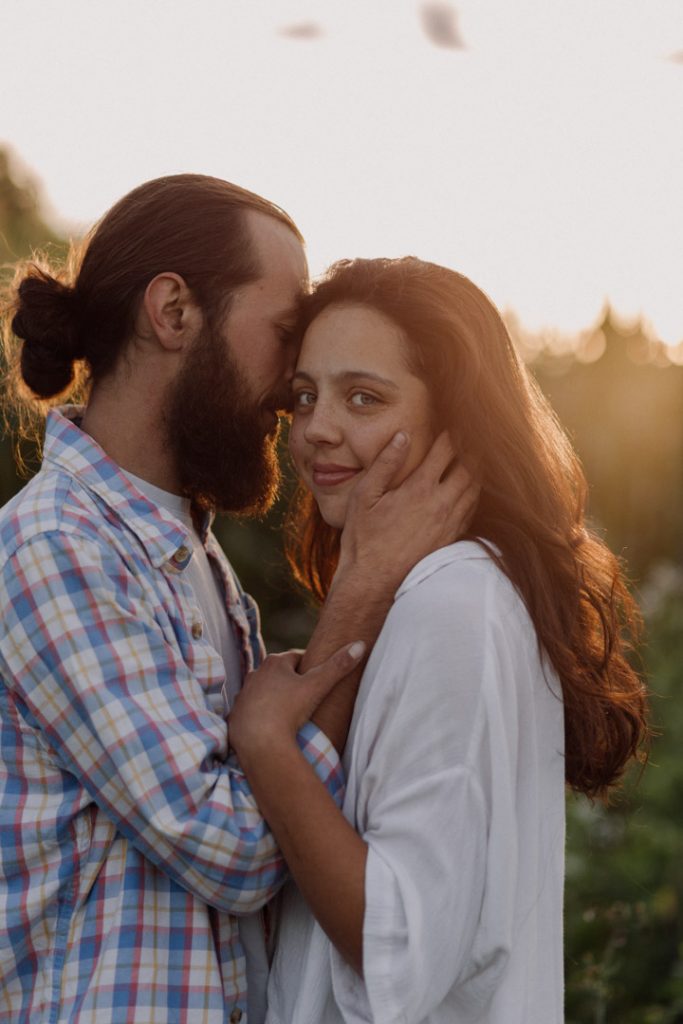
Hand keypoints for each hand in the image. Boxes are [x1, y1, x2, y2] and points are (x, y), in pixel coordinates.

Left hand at [228, 641, 365, 760]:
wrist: (258, 742)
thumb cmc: (288, 710)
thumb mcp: (317, 686)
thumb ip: (338, 666)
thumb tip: (360, 645)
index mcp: (275, 663)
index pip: (297, 658)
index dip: (310, 666)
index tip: (319, 677)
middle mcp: (256, 674)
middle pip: (280, 674)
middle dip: (292, 681)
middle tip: (309, 695)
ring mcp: (245, 694)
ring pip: (265, 692)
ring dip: (276, 698)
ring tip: (291, 712)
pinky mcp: (236, 714)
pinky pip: (254, 710)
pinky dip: (263, 715)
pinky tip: (273, 725)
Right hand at [336, 430, 478, 592]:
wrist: (374, 583)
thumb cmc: (364, 539)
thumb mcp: (364, 497)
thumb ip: (385, 464)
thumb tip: (402, 436)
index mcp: (419, 488)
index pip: (446, 450)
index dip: (451, 433)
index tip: (452, 423)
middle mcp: (441, 503)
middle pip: (470, 467)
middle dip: (470, 449)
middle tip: (470, 436)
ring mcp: (450, 523)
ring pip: (475, 488)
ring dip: (476, 470)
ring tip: (474, 458)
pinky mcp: (452, 539)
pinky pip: (473, 509)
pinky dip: (474, 494)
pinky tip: (468, 489)